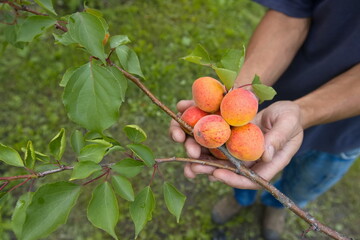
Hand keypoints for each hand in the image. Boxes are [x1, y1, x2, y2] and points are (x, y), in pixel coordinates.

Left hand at [170, 100, 303, 188]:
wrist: (283, 110)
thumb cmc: (291, 118)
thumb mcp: (288, 125)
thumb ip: (279, 139)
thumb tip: (266, 155)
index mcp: (266, 164)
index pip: (250, 179)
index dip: (232, 179)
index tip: (217, 174)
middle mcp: (249, 161)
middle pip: (228, 171)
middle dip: (208, 169)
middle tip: (192, 167)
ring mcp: (239, 150)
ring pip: (217, 158)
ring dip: (200, 156)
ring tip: (186, 152)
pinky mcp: (231, 138)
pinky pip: (216, 142)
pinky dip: (202, 139)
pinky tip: (188, 133)